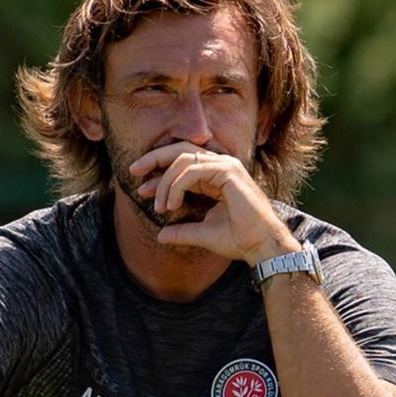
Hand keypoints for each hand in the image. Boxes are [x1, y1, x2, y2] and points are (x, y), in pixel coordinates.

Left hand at [129, 142, 299, 264]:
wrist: (261, 245)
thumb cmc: (239, 239)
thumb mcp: (202, 234)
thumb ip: (182, 231)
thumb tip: (160, 236)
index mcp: (216, 175)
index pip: (182, 163)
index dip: (159, 173)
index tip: (141, 189)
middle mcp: (220, 165)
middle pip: (180, 150)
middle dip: (154, 159)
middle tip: (134, 172)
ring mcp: (225, 165)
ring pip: (183, 160)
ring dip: (165, 182)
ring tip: (159, 206)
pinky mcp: (228, 171)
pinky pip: (192, 171)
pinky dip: (176, 186)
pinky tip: (171, 205)